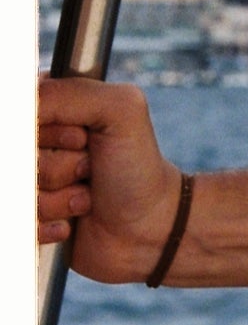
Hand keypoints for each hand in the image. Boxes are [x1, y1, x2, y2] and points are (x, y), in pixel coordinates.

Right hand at [37, 76, 184, 281]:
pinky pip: (18, 220)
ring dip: (55, 197)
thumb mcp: (121, 111)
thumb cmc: (139, 170)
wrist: (153, 231)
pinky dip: (44, 225)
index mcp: (53, 108)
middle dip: (56, 165)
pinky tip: (71, 222)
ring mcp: (31, 182)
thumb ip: (72, 92)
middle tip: (89, 168)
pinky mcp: (29, 218)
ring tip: (87, 196)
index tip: (80, 140)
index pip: (22, 110)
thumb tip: (28, 101)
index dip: (47, 129)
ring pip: (17, 188)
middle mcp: (36, 144)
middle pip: (17, 152)